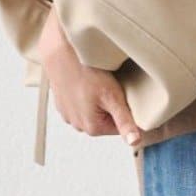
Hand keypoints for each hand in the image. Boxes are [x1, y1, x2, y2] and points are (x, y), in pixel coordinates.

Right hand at [40, 18, 141, 149]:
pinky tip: (86, 81)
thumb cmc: (88, 73)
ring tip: (98, 82)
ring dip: (98, 100)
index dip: (127, 111)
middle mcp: (78, 125)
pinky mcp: (61, 103)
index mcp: (92, 128)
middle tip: (111, 86)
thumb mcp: (112, 97)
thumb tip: (135, 143)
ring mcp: (67, 114)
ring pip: (93, 111)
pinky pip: (80, 103)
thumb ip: (124, 121)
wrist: (61, 53)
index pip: (121, 127)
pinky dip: (85, 94)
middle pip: (106, 119)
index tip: (126, 96)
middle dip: (111, 105)